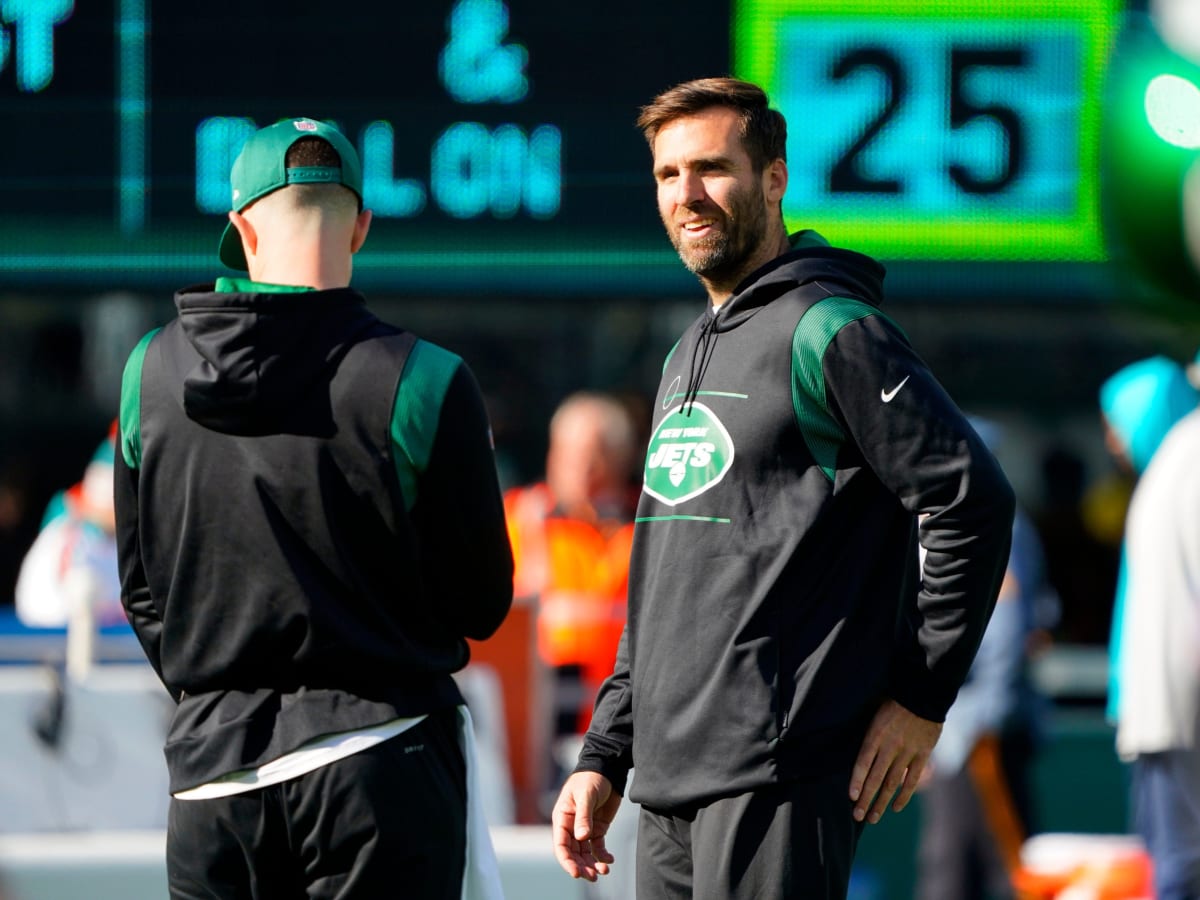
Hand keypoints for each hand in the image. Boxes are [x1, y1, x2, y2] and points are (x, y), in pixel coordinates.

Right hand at [551, 771, 620, 880]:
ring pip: (585, 853)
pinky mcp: (597, 828)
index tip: (576, 873)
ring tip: (603, 871)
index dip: (567, 861)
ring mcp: (584, 828)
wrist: (607, 769)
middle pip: (573, 853)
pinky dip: (603, 855)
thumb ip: (583, 816)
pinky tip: (609, 859)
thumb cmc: (591, 778)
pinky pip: (598, 847)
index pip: (561, 845)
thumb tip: (582, 838)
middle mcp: (571, 826)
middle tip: (593, 876)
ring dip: (592, 864)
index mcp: (562, 818)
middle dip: (582, 866)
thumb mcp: (586, 795)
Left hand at [849, 698, 941, 823]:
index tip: (851, 797)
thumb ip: (866, 733)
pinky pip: (912, 780)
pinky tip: (895, 808)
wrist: (923, 694)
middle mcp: (890, 746)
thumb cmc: (893, 702)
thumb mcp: (873, 712)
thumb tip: (851, 749)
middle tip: (857, 816)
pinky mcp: (922, 755)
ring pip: (892, 783)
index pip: (863, 762)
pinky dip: (904, 796)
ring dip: (882, 802)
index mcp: (875, 734)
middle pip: (875, 778)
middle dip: (865, 799)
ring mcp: (907, 752)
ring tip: (872, 818)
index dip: (856, 780)